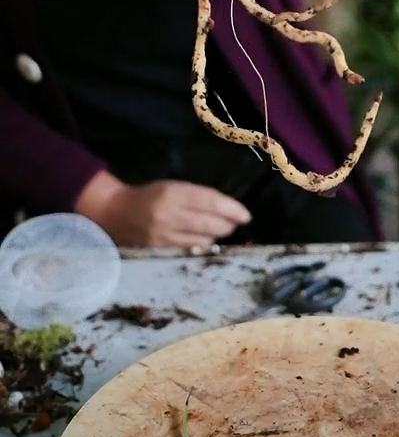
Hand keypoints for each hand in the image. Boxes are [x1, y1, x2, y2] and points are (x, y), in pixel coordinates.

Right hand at [74, 169, 250, 249]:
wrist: (115, 211)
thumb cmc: (149, 195)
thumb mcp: (172, 186)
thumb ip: (196, 196)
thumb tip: (226, 208)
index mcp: (173, 192)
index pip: (209, 201)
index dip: (231, 208)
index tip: (246, 214)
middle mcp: (168, 214)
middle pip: (208, 223)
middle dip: (228, 225)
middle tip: (237, 223)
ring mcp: (162, 234)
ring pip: (201, 240)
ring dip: (217, 236)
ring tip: (223, 230)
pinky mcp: (158, 249)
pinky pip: (188, 250)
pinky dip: (201, 246)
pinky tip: (206, 241)